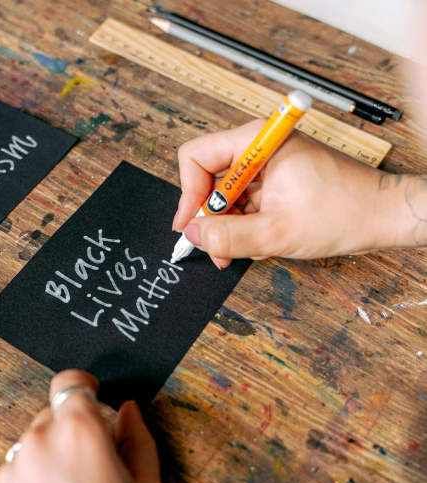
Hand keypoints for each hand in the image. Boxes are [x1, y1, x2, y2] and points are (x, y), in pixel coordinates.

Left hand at [0, 370, 164, 482]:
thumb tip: (130, 411)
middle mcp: (38, 444)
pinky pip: (12, 479)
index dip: (83, 387)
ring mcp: (9, 472)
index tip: (90, 394)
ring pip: (30, 449)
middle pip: (52, 417)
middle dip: (70, 434)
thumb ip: (140, 441)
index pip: (71, 383)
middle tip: (91, 470)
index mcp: (79, 433)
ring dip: (47, 462)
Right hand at [172, 119, 426, 267]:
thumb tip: (192, 236)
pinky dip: (246, 224)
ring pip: (226, 195)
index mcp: (258, 142)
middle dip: (211, 217)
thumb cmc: (345, 212)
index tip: (190, 224)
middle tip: (217, 247)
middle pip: (209, 179)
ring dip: (229, 225)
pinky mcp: (276, 180)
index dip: (189, 193)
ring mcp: (268, 164)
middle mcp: (260, 147)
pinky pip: (244, 201)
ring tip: (246, 248)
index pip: (197, 156)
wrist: (385, 217)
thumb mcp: (277, 232)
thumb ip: (227, 236)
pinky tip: (263, 239)